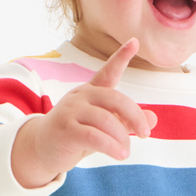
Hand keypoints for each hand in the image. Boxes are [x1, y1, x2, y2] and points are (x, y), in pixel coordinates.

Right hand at [11, 38, 157, 187]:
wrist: (41, 148)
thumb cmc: (76, 135)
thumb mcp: (103, 127)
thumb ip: (126, 121)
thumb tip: (154, 120)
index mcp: (91, 91)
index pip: (108, 71)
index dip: (121, 57)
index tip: (135, 41)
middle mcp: (81, 96)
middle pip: (115, 99)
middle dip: (135, 116)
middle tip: (145, 133)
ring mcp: (71, 111)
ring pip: (107, 121)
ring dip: (122, 138)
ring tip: (126, 152)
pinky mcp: (66, 129)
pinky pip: (95, 137)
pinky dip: (112, 147)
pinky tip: (120, 155)